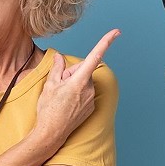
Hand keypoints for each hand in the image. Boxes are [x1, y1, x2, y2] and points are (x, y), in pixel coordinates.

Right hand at [35, 29, 119, 143]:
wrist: (51, 133)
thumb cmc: (48, 109)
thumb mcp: (50, 85)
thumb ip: (57, 68)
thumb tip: (60, 57)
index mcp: (79, 81)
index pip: (94, 56)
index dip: (106, 42)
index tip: (116, 32)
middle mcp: (89, 89)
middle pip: (83, 71)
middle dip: (71, 73)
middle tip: (58, 85)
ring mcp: (91, 99)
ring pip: (84, 82)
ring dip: (74, 84)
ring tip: (61, 96)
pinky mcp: (91, 107)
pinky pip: (85, 93)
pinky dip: (77, 94)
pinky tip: (67, 103)